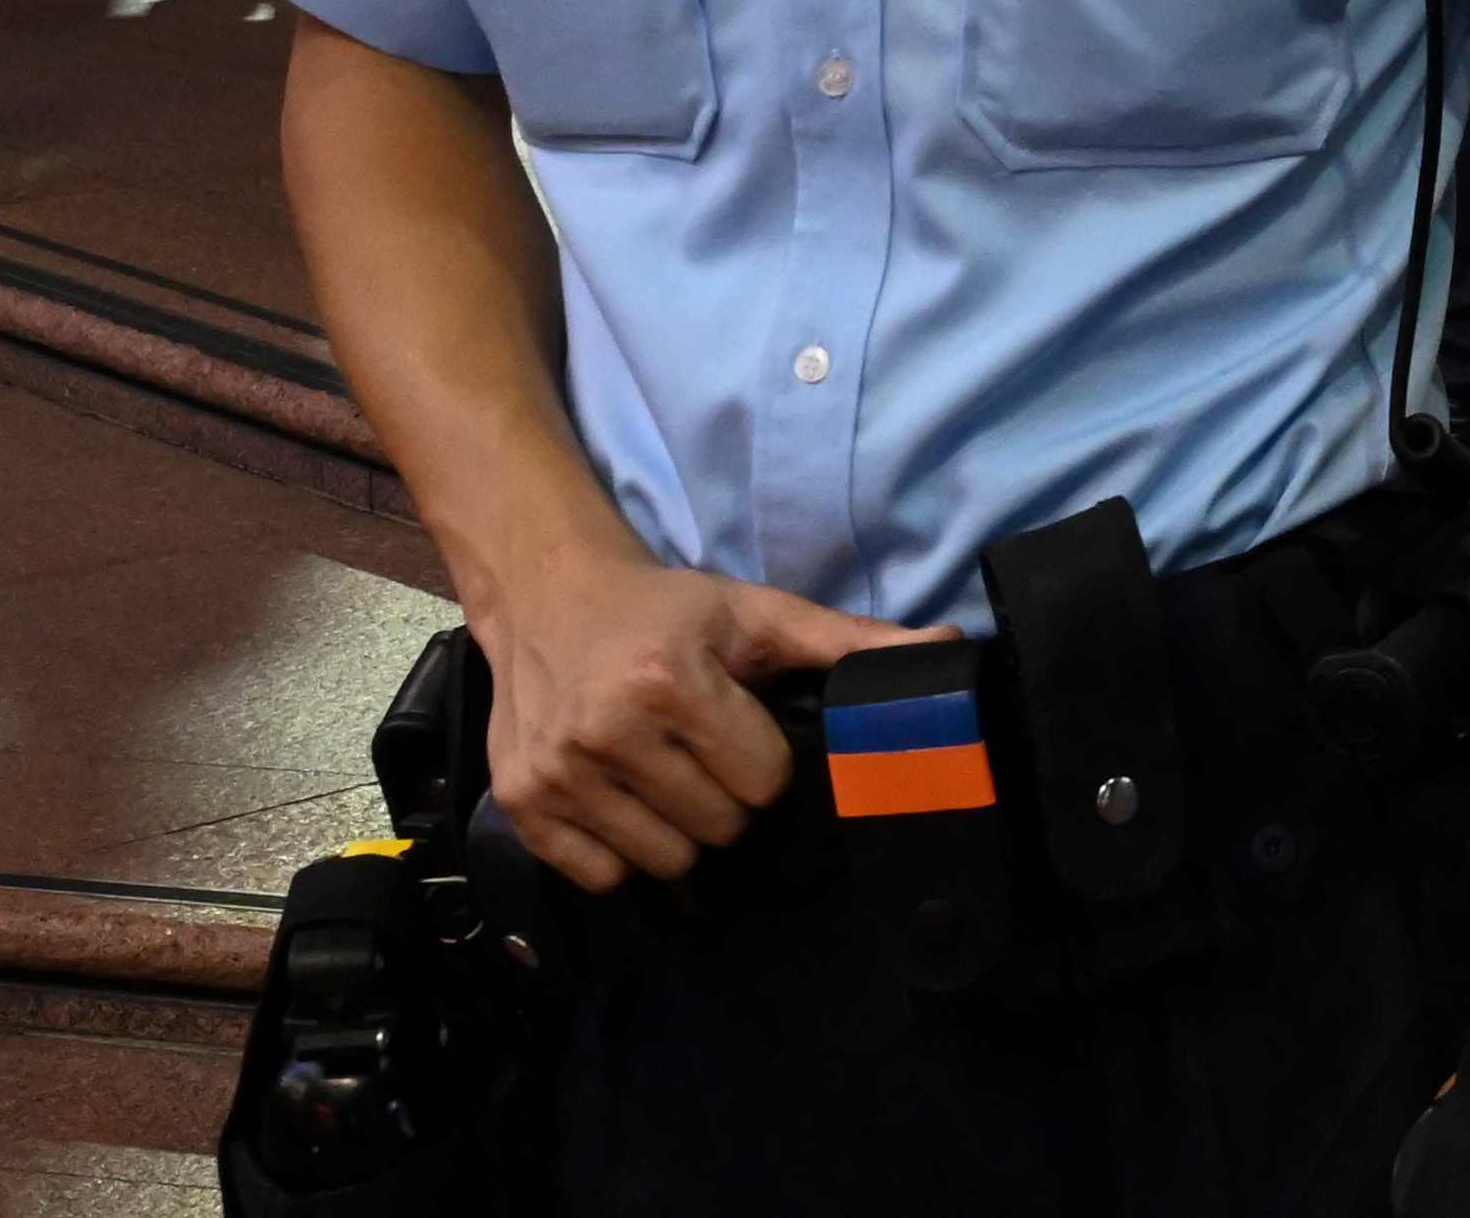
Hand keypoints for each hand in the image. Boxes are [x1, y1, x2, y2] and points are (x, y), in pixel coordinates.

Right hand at [476, 538, 917, 894]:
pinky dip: (621, 850)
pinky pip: (602, 876)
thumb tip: (947, 649)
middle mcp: (606, 731)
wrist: (547, 593)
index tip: (743, 729)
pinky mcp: (522, 805)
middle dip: (726, 798)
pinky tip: (621, 796)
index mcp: (670, 682)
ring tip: (664, 773)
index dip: (765, 761)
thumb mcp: (756, 612)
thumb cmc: (665, 609)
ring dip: (678, 829)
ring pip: (664, 861)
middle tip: (703, 753)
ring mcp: (557, 774)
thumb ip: (849, 641)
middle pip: (718, 828)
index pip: (763, 782)